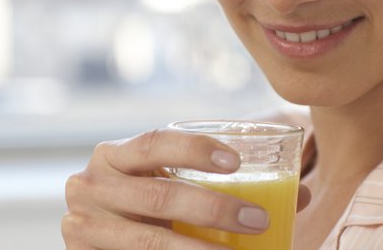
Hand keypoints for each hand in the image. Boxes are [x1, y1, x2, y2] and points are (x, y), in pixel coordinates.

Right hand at [61, 128, 311, 248]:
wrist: (99, 241)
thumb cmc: (143, 207)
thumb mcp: (168, 185)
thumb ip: (214, 183)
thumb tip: (298, 195)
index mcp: (112, 156)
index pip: (152, 142)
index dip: (193, 150)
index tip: (235, 163)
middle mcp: (90, 185)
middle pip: (157, 196)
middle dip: (212, 209)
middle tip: (257, 219)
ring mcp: (83, 226)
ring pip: (150, 241)